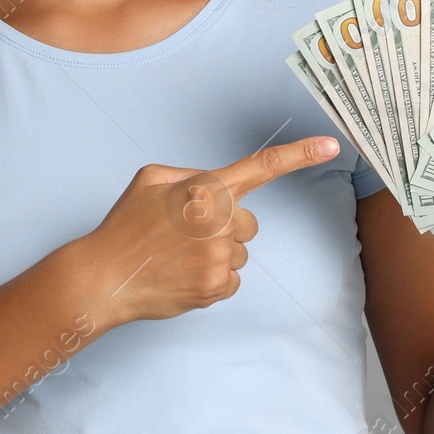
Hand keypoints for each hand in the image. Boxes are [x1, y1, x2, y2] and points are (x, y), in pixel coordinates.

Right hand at [74, 136, 340, 326]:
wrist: (102, 278)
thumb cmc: (126, 226)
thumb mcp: (152, 178)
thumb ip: (192, 174)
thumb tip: (219, 188)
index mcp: (205, 187)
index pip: (262, 166)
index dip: (300, 155)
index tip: (331, 146)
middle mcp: (219, 220)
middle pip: (248, 223)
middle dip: (224, 228)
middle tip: (183, 236)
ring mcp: (219, 256)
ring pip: (239, 253)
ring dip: (216, 255)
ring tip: (177, 258)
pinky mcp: (215, 287)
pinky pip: (231, 280)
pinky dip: (212, 279)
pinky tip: (182, 275)